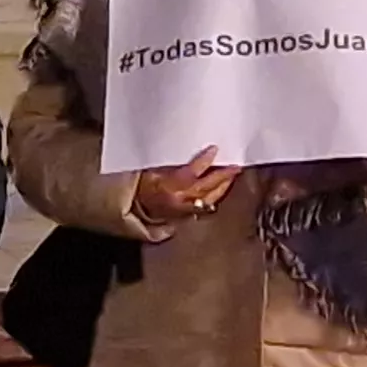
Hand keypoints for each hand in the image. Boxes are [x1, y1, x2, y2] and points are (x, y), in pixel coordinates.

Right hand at [125, 150, 242, 227]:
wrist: (131, 208)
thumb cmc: (139, 187)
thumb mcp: (151, 170)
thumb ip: (171, 164)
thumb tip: (191, 155)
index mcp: (168, 185)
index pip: (191, 171)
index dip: (204, 160)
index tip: (214, 149)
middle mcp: (179, 199)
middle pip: (206, 186)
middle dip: (223, 176)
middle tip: (235, 166)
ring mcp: (184, 210)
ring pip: (209, 199)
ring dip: (223, 187)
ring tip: (232, 176)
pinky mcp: (186, 217)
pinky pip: (205, 207)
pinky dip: (215, 197)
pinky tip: (220, 190)